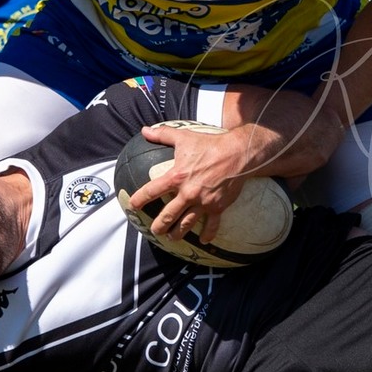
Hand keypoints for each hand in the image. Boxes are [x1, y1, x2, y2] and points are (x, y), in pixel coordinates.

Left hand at [128, 122, 270, 243]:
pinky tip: (203, 241)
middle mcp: (188, 193)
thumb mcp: (184, 137)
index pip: (152, 190)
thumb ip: (162, 134)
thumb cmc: (210, 144)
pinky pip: (212, 225)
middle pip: (168, 215)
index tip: (133, 205)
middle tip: (155, 231)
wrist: (238, 153)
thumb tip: (144, 130)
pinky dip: (208, 234)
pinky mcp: (217, 207)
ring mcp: (203, 202)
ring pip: (186, 224)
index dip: (140, 199)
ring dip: (177, 233)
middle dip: (159, 226)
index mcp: (176, 177)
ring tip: (172, 238)